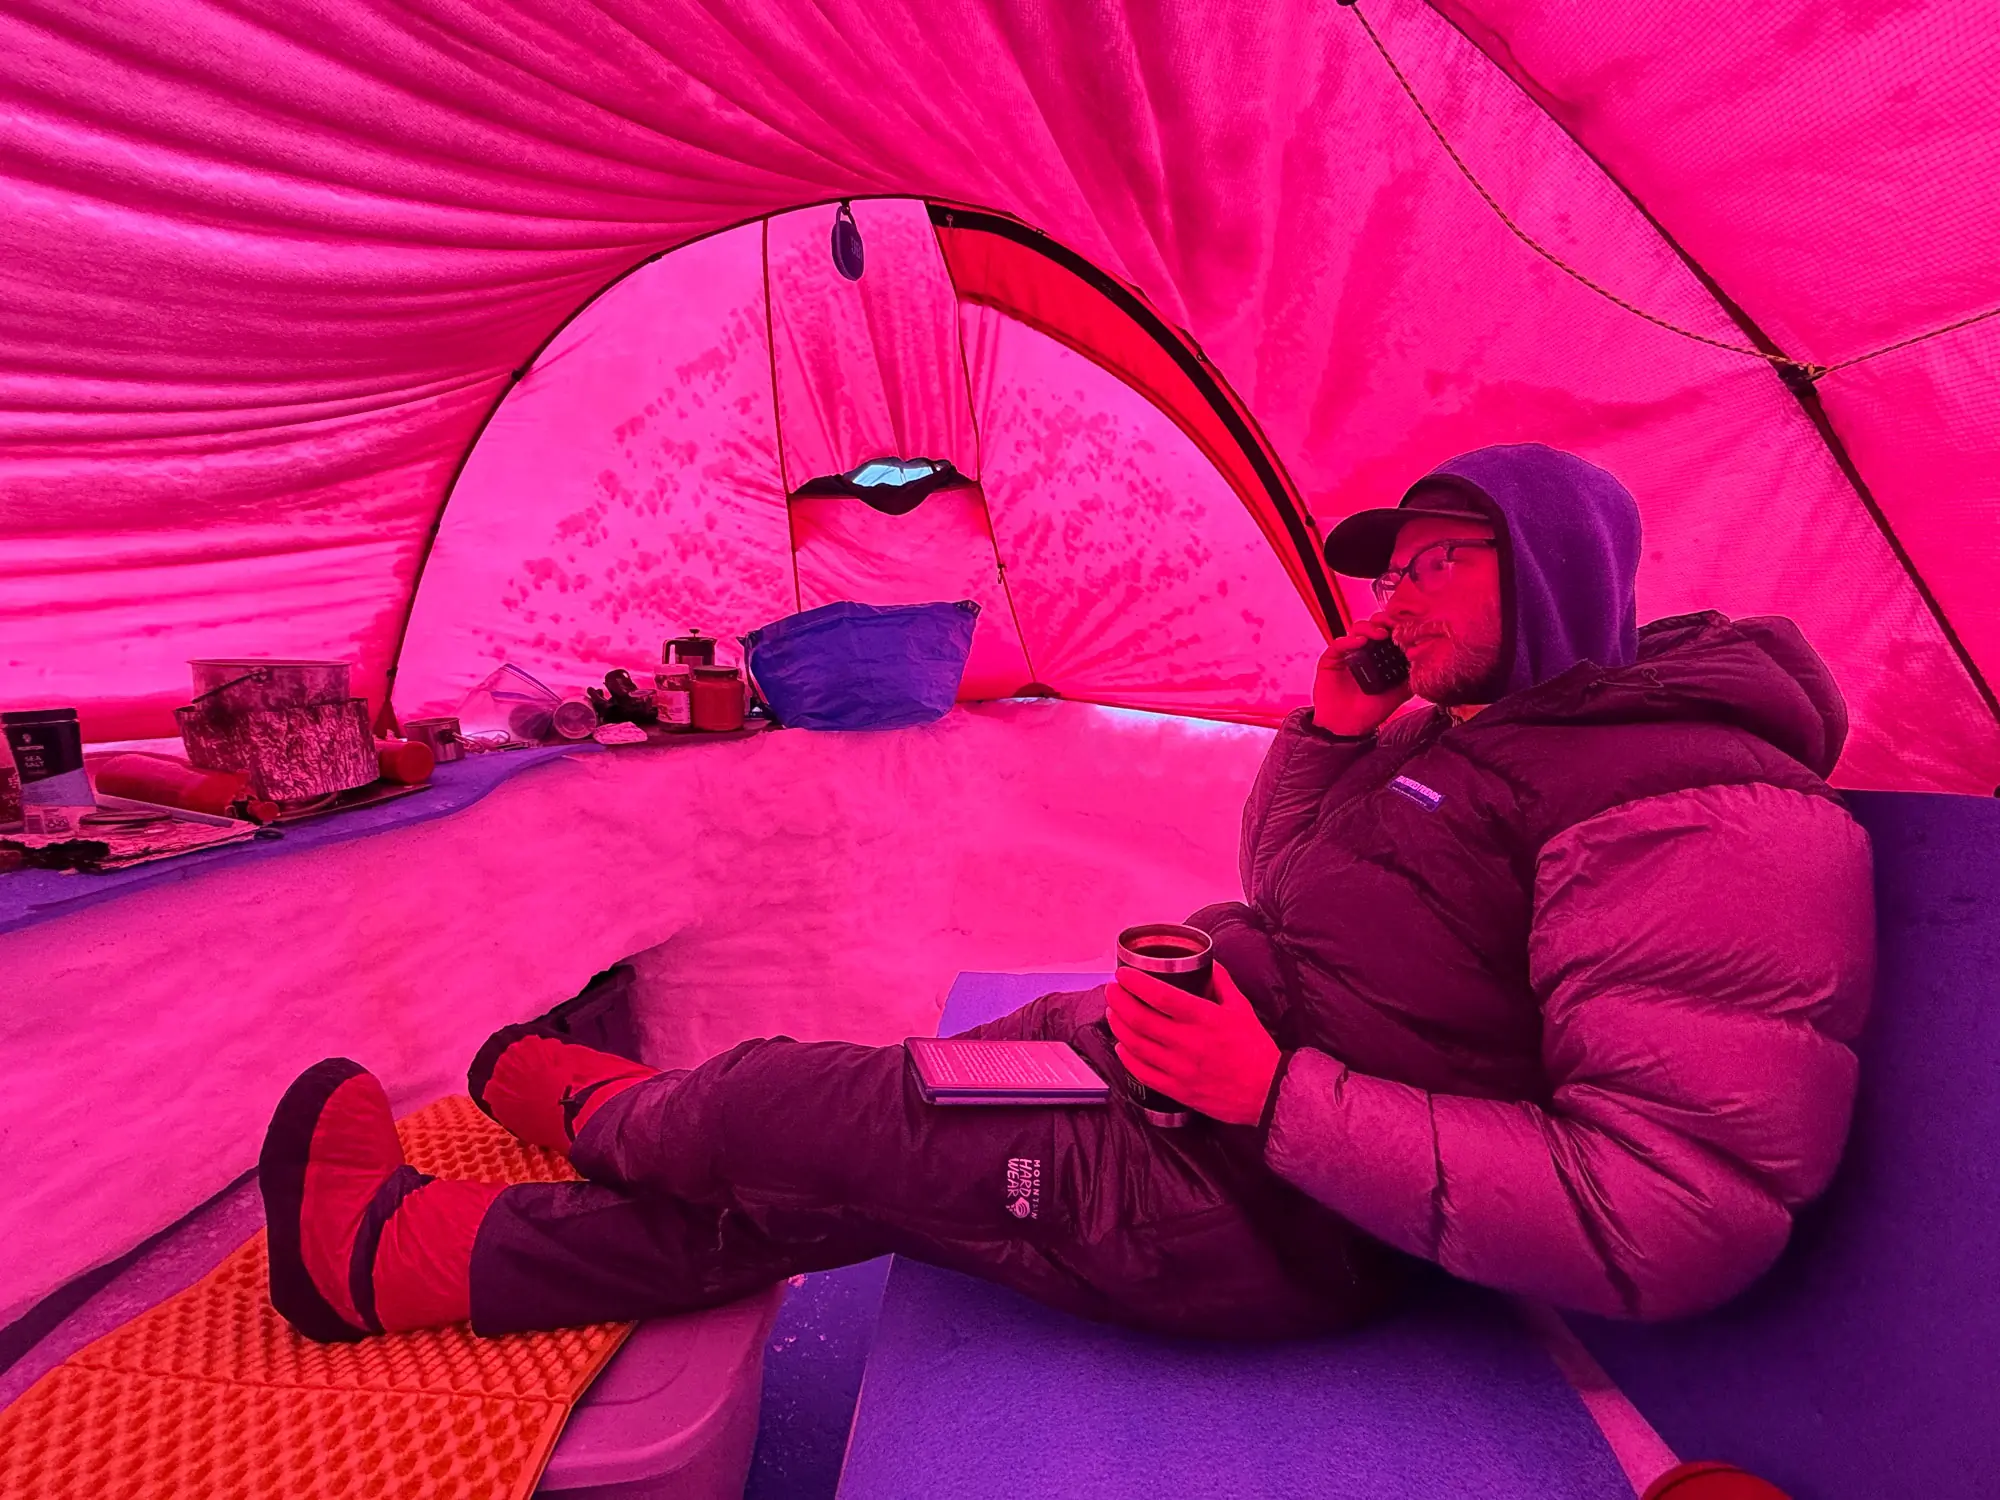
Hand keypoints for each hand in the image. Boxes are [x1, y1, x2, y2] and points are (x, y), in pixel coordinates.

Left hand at [1105, 962, 1280, 1125]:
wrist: (1268, 1092)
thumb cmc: (1256, 1049)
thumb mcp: (1242, 1009)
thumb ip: (1222, 983)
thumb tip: (1208, 963)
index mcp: (1205, 1019)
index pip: (1161, 996)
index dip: (1136, 983)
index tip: (1123, 975)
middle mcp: (1189, 1043)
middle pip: (1141, 1019)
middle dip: (1120, 1001)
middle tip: (1112, 990)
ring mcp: (1181, 1069)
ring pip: (1137, 1045)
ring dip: (1119, 1026)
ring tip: (1113, 1013)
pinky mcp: (1178, 1090)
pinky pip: (1143, 1073)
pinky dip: (1127, 1058)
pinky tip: (1122, 1046)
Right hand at [1312, 612, 1412, 735]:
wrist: (1347, 727)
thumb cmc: (1369, 712)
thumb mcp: (1397, 694)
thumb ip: (1410, 679)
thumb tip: (1426, 666)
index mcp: (1379, 658)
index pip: (1388, 634)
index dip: (1396, 627)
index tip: (1407, 625)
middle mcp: (1364, 652)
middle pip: (1372, 626)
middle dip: (1383, 620)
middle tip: (1392, 624)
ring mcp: (1347, 654)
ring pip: (1356, 630)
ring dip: (1368, 627)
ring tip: (1380, 634)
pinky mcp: (1331, 659)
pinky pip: (1338, 644)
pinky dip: (1349, 640)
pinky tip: (1360, 642)